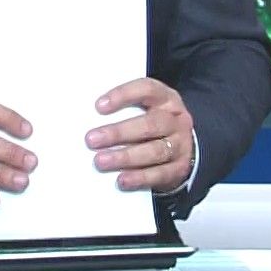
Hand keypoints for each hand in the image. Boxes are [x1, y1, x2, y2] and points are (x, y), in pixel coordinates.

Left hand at [86, 78, 194, 192]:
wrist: (180, 151)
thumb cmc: (152, 126)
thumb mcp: (144, 110)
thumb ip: (124, 111)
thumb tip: (88, 119)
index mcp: (166, 99)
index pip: (148, 90)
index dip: (124, 95)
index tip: (99, 106)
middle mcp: (176, 120)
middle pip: (150, 124)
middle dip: (119, 132)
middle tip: (92, 140)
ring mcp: (181, 145)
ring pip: (155, 150)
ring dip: (126, 156)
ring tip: (101, 161)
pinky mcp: (180, 168)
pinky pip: (160, 174)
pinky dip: (140, 177)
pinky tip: (121, 180)